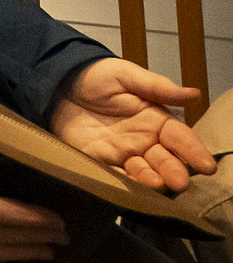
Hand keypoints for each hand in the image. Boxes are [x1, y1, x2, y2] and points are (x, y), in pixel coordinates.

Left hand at [49, 58, 214, 191]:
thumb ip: (156, 86)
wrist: (56, 81)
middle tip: (180, 181)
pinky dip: (124, 183)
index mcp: (155, 120)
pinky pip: (114, 175)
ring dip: (151, 180)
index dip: (194, 151)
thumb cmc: (94, 76)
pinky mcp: (99, 161)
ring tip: (157, 184)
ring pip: (143, 172)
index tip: (206, 165)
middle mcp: (144, 140)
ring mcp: (122, 153)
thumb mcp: (125, 75)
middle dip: (174, 171)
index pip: (181, 138)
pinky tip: (130, 187)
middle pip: (165, 160)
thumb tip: (193, 93)